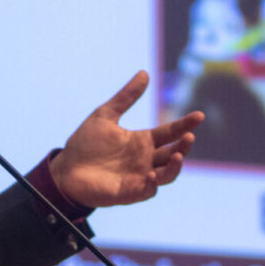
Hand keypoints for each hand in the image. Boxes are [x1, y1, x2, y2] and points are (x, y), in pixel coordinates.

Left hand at [48, 71, 203, 208]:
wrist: (65, 170)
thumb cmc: (85, 144)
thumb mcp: (105, 115)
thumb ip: (126, 97)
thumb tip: (144, 73)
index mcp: (142, 141)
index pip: (170, 132)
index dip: (185, 124)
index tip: (199, 115)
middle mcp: (145, 159)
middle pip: (174, 153)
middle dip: (184, 145)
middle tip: (189, 136)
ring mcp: (139, 177)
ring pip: (168, 174)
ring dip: (175, 166)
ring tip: (178, 155)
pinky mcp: (129, 192)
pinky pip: (148, 190)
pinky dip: (153, 184)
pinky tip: (152, 175)